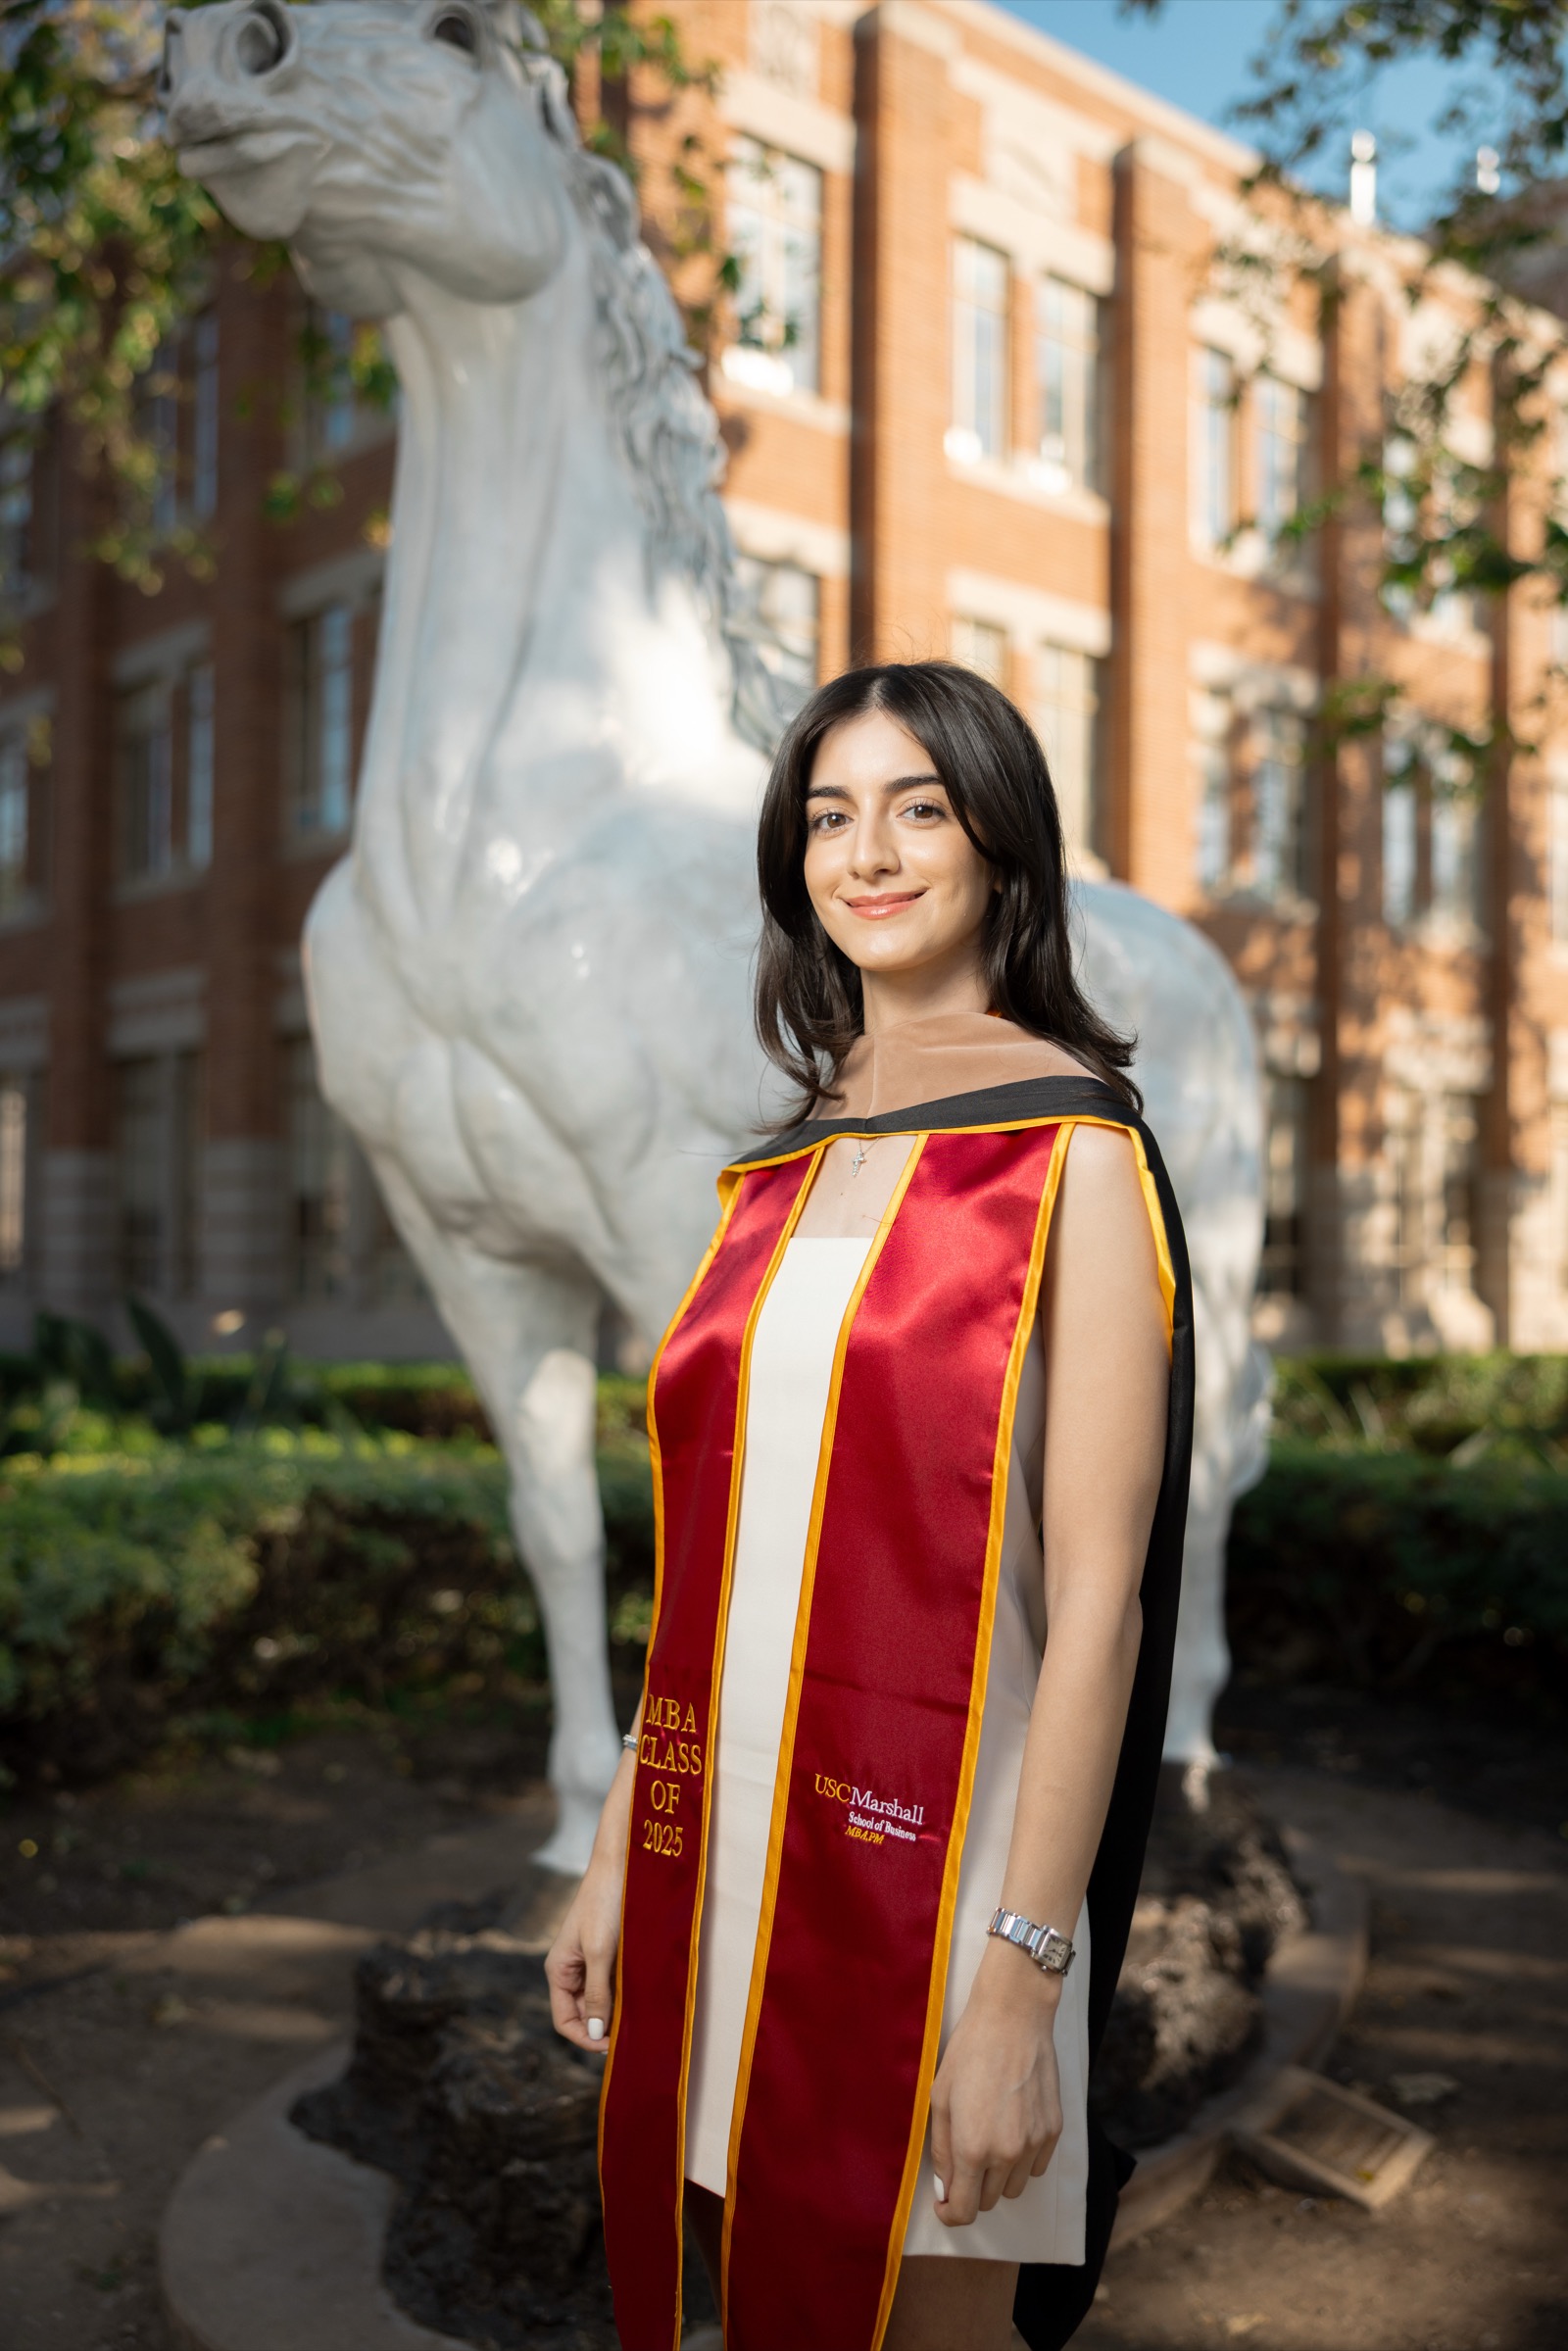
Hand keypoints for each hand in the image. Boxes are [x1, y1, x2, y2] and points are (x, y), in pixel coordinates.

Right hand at [545, 1756, 634, 2053]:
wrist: (624, 1860)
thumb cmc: (608, 1902)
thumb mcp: (601, 1952)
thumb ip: (597, 1994)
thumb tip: (594, 2035)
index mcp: (559, 1970)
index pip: (565, 2021)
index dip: (586, 2039)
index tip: (613, 2046)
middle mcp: (571, 1968)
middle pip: (583, 2013)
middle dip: (603, 2026)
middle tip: (633, 2033)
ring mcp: (589, 1959)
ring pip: (600, 1999)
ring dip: (616, 2009)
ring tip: (640, 2014)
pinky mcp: (607, 1949)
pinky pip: (612, 1982)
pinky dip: (624, 1992)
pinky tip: (643, 1993)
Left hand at [928, 1941, 1063, 2224]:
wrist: (1013, 2019)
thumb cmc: (969, 2052)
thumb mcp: (940, 2099)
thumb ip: (942, 2150)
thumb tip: (945, 2188)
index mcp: (972, 2149)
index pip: (964, 2210)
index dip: (951, 2214)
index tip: (945, 2204)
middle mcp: (1006, 2154)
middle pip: (989, 2201)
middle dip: (971, 2190)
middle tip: (962, 2160)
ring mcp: (1034, 2144)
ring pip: (1015, 2188)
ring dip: (998, 2178)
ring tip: (988, 2140)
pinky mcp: (1054, 2131)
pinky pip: (1036, 2167)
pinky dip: (1022, 2161)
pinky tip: (1011, 2130)